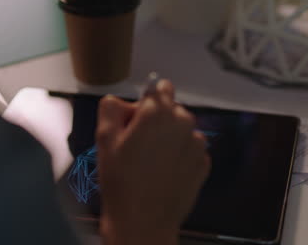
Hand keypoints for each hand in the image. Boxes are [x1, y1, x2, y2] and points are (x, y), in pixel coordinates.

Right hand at [96, 80, 209, 244]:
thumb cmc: (121, 178)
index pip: (161, 87)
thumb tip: (123, 102)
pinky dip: (182, 156)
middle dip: (159, 120)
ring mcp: (197, 144)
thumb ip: (111, 107)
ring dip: (171, 138)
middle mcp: (184, 122)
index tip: (137, 121)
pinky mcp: (204, 163)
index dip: (146, 102)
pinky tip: (166, 172)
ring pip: (183, 130)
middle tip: (140, 145)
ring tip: (153, 162)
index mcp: (159, 112)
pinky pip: (191, 150)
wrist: (143, 220)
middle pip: (173, 110)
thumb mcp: (104, 138)